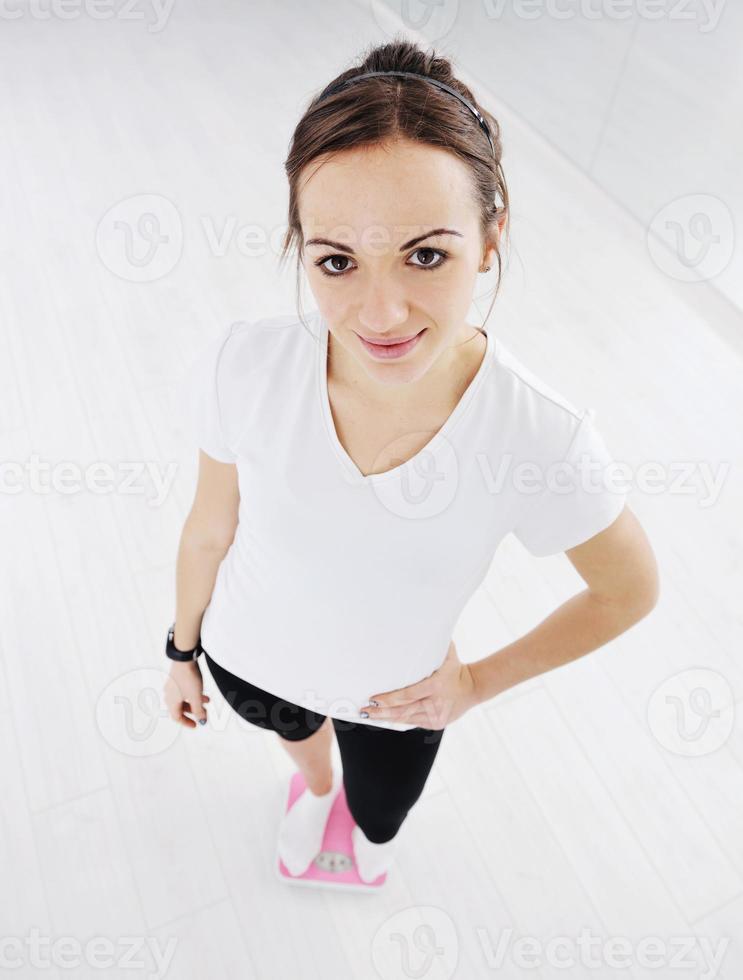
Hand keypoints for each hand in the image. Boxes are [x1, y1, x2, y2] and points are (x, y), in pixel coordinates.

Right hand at [164, 660, 210, 728]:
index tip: (196, 725)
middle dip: (193, 712)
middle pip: (180, 708)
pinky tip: (203, 692)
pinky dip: (193, 694)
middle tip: (202, 714)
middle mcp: (169, 695)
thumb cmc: (188, 678)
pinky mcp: (176, 679)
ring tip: (207, 701)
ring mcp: (172, 686)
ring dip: (195, 702)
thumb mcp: (196, 697)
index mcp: (171, 702)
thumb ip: (199, 711)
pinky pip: (184, 691)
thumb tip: (202, 721)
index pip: (176, 717)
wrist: (185, 659)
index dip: (186, 723)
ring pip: (184, 699)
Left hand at [362, 639, 478, 729]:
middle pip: (403, 711)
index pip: (408, 695)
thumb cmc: (455, 667)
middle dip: (381, 712)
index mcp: (436, 685)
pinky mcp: (436, 723)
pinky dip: (399, 720)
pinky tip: (385, 718)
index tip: (374, 698)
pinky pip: (413, 722)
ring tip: (369, 715)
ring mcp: (436, 716)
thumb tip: (420, 624)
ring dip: (386, 718)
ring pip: (406, 719)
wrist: (473, 688)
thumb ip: (433, 642)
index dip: (389, 699)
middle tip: (364, 711)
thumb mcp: (447, 652)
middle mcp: (435, 703)